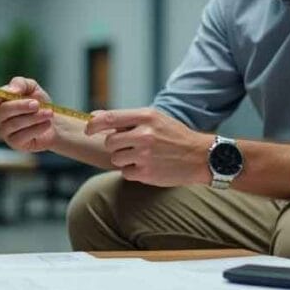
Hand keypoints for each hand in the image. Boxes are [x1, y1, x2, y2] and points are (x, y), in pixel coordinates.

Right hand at [0, 77, 56, 152]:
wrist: (54, 120)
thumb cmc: (39, 102)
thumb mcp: (32, 87)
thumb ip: (20, 84)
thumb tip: (11, 90)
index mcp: (0, 101)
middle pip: (3, 111)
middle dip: (21, 106)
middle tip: (37, 104)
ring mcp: (5, 132)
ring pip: (14, 124)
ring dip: (34, 117)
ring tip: (48, 113)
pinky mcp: (14, 144)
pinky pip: (22, 136)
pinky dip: (37, 128)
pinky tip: (46, 124)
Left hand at [84, 108, 212, 186]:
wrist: (200, 157)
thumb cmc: (173, 136)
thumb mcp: (154, 119)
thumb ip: (125, 118)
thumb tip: (93, 116)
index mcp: (146, 117)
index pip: (109, 118)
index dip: (93, 124)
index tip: (88, 129)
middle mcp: (144, 135)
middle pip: (109, 142)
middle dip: (115, 145)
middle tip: (130, 146)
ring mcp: (144, 155)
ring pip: (115, 158)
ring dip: (123, 159)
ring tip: (142, 156)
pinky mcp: (146, 173)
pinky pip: (125, 172)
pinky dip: (132, 171)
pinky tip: (148, 166)